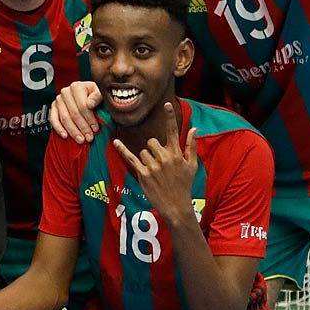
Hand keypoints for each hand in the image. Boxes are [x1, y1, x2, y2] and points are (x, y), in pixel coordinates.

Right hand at [49, 80, 102, 142]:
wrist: (87, 94)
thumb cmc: (94, 95)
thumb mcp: (100, 92)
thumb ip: (97, 97)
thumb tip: (90, 104)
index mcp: (77, 87)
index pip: (82, 106)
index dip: (90, 119)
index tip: (95, 129)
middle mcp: (65, 92)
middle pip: (73, 113)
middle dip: (82, 127)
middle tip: (89, 137)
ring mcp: (58, 100)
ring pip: (64, 118)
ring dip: (73, 131)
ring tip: (80, 140)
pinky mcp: (54, 108)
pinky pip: (53, 120)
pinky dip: (59, 129)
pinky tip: (65, 136)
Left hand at [111, 100, 198, 222]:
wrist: (176, 205)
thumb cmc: (184, 184)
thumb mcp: (192, 165)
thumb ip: (191, 146)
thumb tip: (194, 129)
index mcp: (177, 154)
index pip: (172, 132)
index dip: (169, 117)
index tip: (167, 104)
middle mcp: (165, 158)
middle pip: (152, 142)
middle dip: (153, 149)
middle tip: (159, 163)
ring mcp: (153, 166)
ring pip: (143, 151)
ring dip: (146, 158)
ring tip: (154, 171)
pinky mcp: (142, 174)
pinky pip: (130, 158)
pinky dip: (122, 149)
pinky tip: (115, 142)